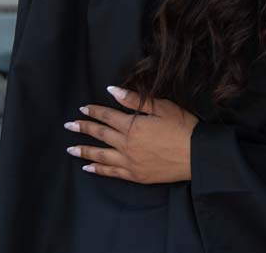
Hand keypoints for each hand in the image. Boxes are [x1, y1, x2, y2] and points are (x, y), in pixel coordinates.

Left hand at [64, 86, 198, 183]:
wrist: (196, 155)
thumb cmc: (183, 127)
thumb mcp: (162, 107)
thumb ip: (135, 100)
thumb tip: (112, 90)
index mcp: (133, 125)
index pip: (107, 116)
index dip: (94, 111)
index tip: (83, 108)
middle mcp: (126, 144)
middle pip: (100, 134)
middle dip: (84, 128)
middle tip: (69, 125)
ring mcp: (129, 161)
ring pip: (101, 155)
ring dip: (84, 150)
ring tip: (70, 149)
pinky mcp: (135, 175)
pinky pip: (111, 172)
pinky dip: (98, 169)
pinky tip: (89, 167)